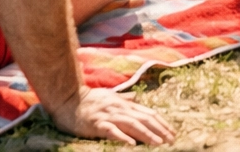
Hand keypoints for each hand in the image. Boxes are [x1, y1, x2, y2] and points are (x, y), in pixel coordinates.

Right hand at [50, 87, 174, 144]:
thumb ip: (123, 98)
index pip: (147, 113)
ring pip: (132, 124)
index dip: (161, 123)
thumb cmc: (88, 99)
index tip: (172, 133)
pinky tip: (131, 144)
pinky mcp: (97, 123)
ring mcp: (108, 115)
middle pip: (144, 119)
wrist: (68, 98)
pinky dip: (122, 137)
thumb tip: (135, 98)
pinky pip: (112, 131)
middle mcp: (119, 108)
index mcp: (124, 104)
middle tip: (172, 140)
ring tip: (159, 143)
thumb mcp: (109, 96)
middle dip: (159, 130)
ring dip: (147, 134)